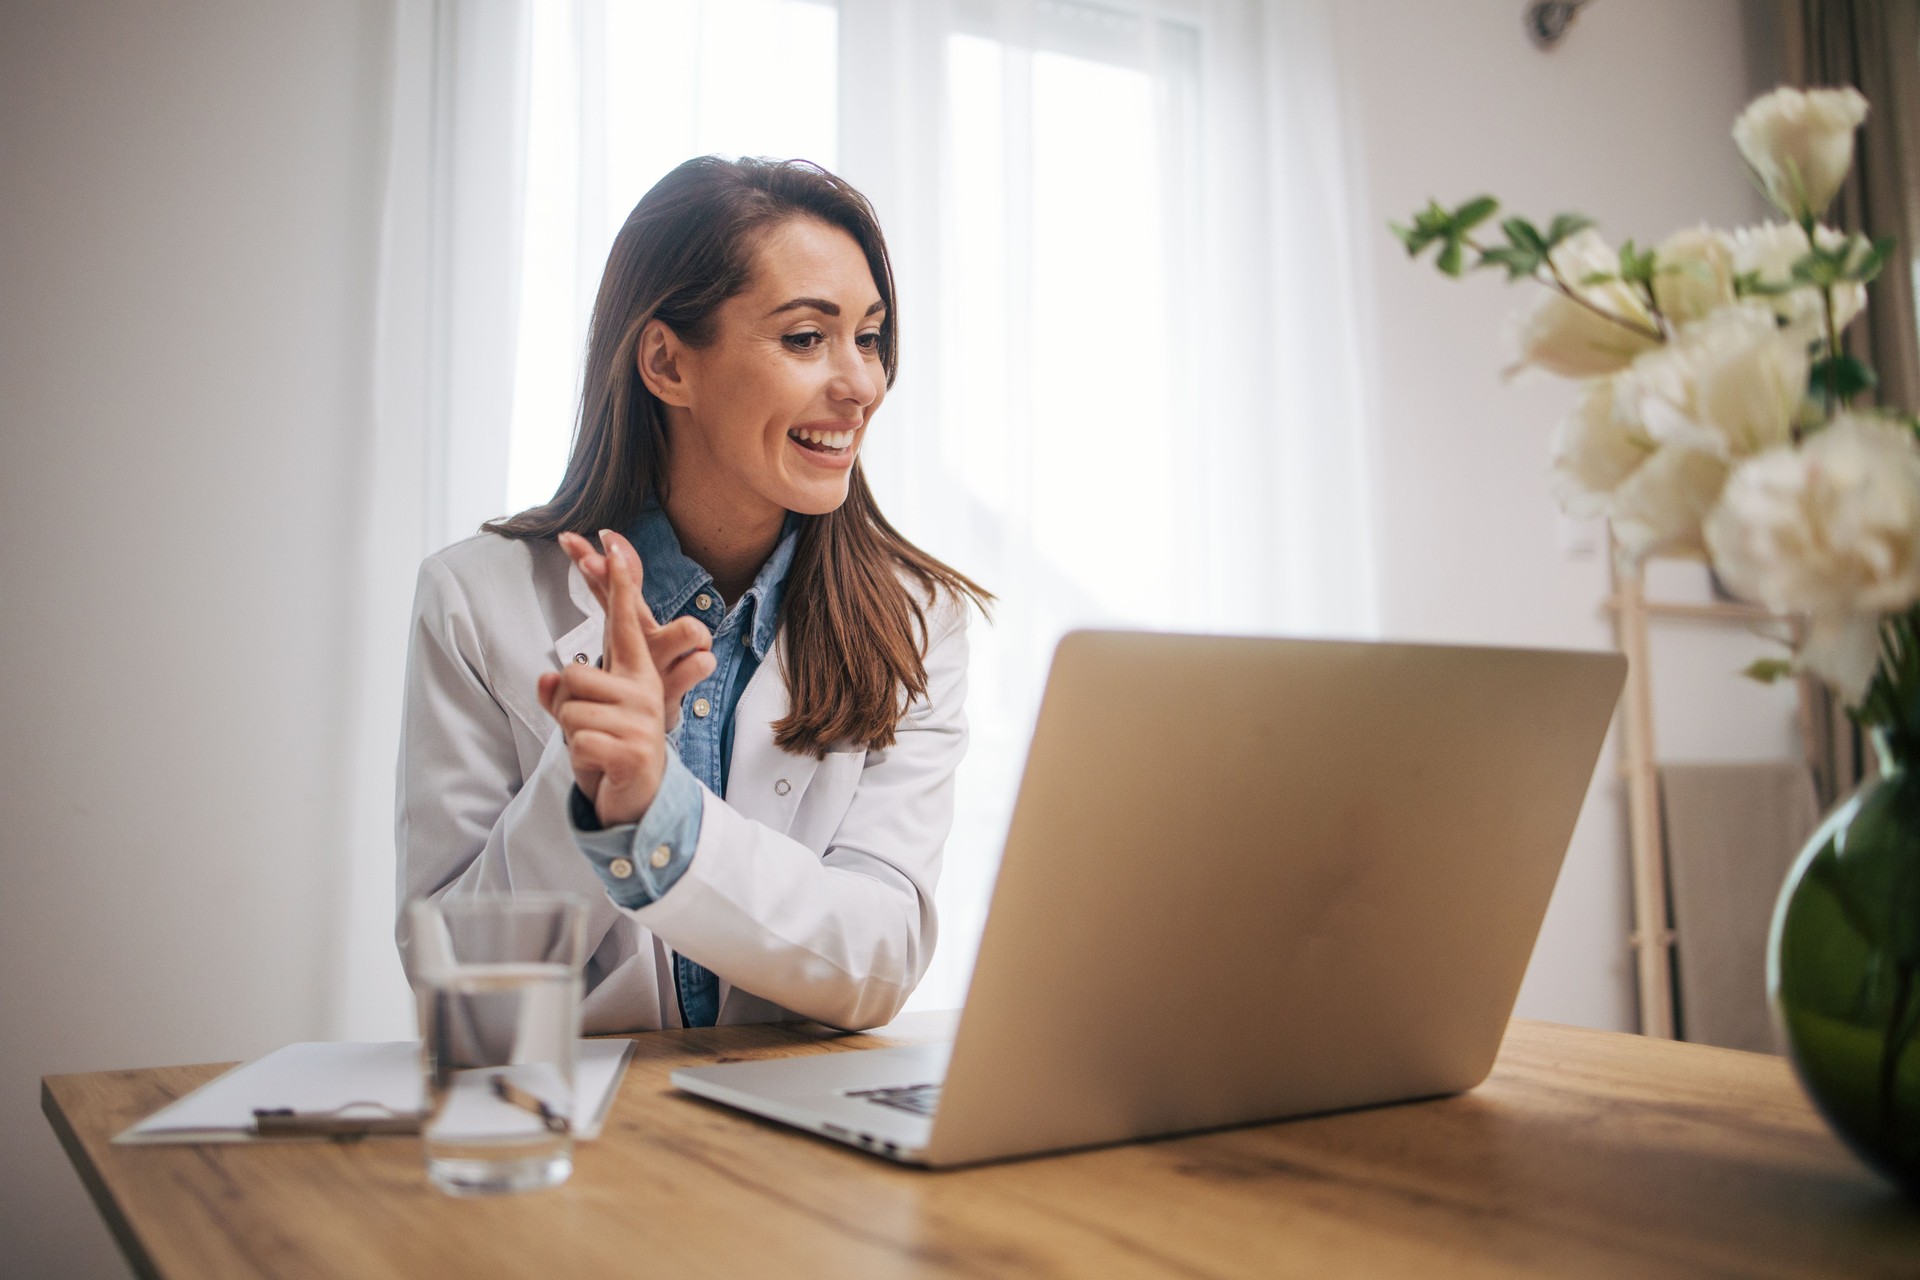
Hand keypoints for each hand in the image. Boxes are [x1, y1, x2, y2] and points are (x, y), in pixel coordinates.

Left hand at [536, 530, 716, 826]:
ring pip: (570, 712)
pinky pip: (578, 743)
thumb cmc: (610, 749)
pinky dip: (580, 761)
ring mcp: (642, 721)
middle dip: (566, 707)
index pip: (625, 623)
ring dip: (572, 736)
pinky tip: (602, 767)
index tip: (612, 542)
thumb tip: (545, 680)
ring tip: (596, 748)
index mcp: (636, 675)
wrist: (640, 801)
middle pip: (573, 675)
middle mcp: (644, 691)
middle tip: (589, 729)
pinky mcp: (633, 751)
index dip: (618, 583)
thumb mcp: (584, 714)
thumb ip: (563, 691)